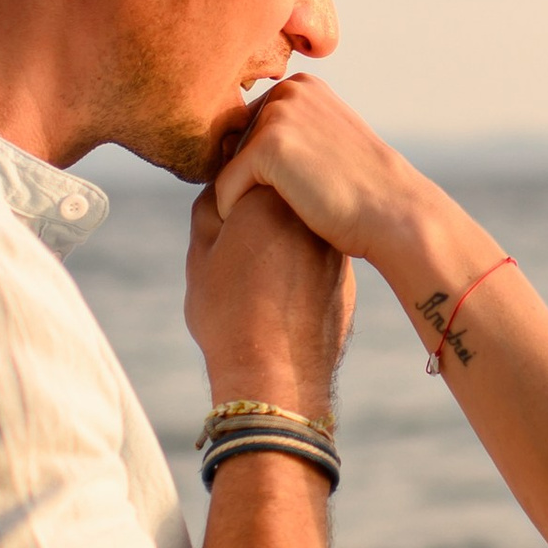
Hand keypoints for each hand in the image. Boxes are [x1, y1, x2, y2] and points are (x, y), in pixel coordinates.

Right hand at [185, 176, 353, 414]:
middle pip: (280, 200)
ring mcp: (333, 247)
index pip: (250, 174)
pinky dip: (299, 271)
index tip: (223, 230)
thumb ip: (210, 208)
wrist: (277, 374)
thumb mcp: (201, 255)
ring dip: (281, 244)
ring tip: (259, 281)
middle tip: (239, 256)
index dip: (231, 201)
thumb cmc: (230, 313)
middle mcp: (310, 214)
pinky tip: (281, 300)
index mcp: (269, 196)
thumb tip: (224, 189)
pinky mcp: (346, 278)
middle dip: (259, 218)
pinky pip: (316, 262)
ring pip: (299, 233)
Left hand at [211, 76, 438, 263]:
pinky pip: (224, 188)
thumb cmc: (361, 191)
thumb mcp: (324, 143)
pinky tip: (270, 224)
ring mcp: (279, 114)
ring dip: (246, 197)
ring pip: (228, 168)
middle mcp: (289, 91)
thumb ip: (288, 132)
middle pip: (234, 146)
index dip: (265, 169)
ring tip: (291, 209)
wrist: (394, 214)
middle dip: (252, 180)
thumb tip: (227, 141)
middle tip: (296, 201)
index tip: (301, 187)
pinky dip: (236, 212)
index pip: (249, 131)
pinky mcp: (268, 146)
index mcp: (302, 87)